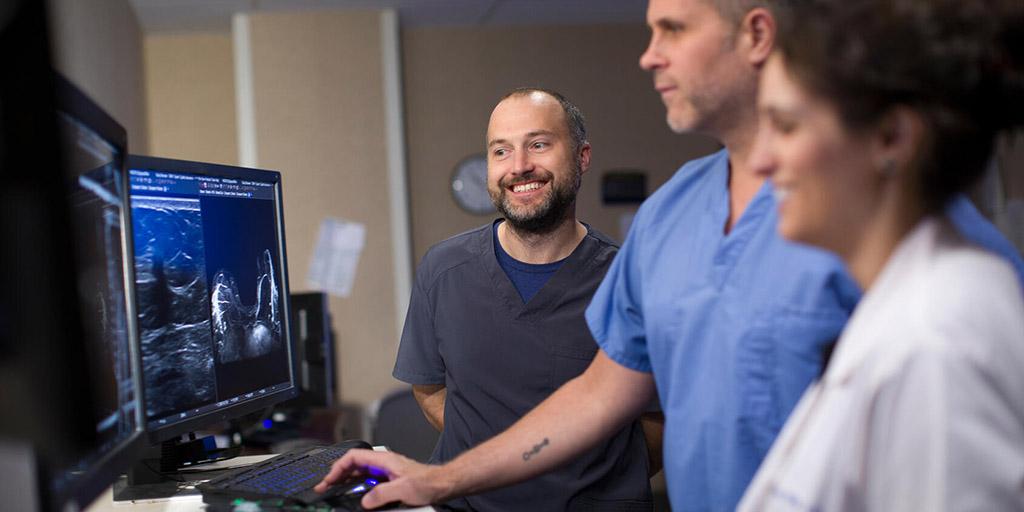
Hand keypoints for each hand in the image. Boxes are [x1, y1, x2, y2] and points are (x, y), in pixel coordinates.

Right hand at [315, 449, 447, 508]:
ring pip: (360, 473)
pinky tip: (356, 495)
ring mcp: (386, 471)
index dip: (338, 467)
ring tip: (336, 490)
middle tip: (326, 486)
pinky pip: (368, 481)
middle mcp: (383, 463)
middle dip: (338, 474)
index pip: (353, 457)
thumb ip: (382, 494)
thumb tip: (365, 500)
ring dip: (347, 480)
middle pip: (354, 465)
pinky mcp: (389, 480)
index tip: (329, 479)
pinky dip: (358, 486)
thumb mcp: (403, 489)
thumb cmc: (428, 482)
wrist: (442, 484)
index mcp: (384, 460)